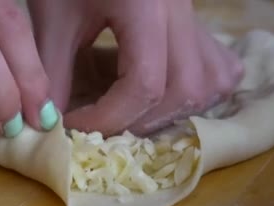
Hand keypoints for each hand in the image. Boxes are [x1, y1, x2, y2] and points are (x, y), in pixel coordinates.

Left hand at [28, 0, 243, 136]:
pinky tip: (169, 94)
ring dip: (174, 111)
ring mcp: (197, 15)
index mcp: (144, 5)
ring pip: (210, 83)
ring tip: (134, 114)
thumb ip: (51, 72)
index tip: (75, 125)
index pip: (144, 83)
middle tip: (105, 124)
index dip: (109, 118)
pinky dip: (200, 93)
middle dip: (142, 121)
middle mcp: (181, 10)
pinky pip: (221, 69)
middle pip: (186, 89)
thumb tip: (53, 124)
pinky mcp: (201, 22)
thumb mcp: (53, 18)